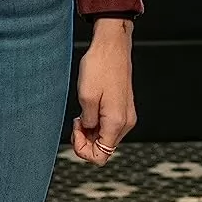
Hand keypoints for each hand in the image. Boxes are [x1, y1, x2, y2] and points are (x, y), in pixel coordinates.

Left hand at [72, 19, 135, 163]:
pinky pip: (109, 126)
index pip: (100, 156)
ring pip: (106, 138)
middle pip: (104, 149)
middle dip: (86, 141)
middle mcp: (126, 122)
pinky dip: (96, 123)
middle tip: (76, 121)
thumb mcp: (86, 96)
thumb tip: (88, 132)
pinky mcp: (123, 108)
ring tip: (81, 113)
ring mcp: (126, 115)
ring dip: (91, 132)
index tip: (75, 130)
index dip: (82, 150)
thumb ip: (87, 122)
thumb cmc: (100, 66)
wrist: (112, 45)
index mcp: (117, 122)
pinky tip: (89, 108)